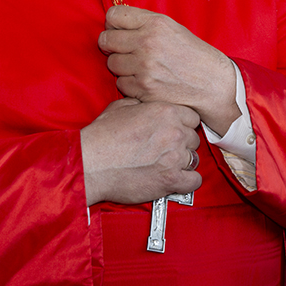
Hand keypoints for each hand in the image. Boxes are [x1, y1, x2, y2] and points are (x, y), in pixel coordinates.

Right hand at [80, 98, 201, 205]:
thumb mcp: (121, 106)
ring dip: (183, 162)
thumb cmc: (101, 136)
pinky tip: (177, 179)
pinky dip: (187, 181)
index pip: (192, 118)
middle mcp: (175, 133)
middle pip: (193, 138)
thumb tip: (146, 105)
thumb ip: (142, 104)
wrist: (91, 163)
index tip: (175, 132)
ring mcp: (175, 157)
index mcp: (166, 112)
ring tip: (168, 165)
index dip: (183, 125)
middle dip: (182, 144)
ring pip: (194, 159)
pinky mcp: (171, 179)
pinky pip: (194, 181)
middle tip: (167, 150)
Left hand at [99, 5, 239, 131]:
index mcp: (155, 23)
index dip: (112, 24)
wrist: (212, 83)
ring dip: (122, 66)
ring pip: (112, 64)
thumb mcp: (172, 28)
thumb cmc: (193, 55)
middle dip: (111, 46)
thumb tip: (115, 25)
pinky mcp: (143, 89)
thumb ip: (144, 24)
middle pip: (106, 40)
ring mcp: (144, 67)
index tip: (117, 31)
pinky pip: (121, 84)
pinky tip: (145, 81)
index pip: (113, 16)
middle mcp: (147, 42)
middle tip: (123, 51)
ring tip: (139, 67)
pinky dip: (130, 84)